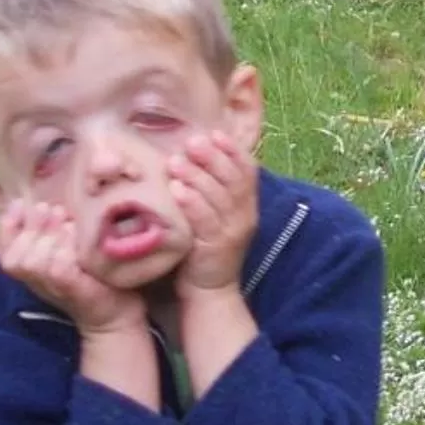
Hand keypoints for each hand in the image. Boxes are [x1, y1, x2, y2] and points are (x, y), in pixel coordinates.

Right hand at [0, 199, 143, 335]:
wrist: (115, 310)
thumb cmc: (92, 273)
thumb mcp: (68, 246)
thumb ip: (52, 228)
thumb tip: (43, 198)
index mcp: (31, 269)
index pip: (2, 251)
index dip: (5, 227)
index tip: (20, 204)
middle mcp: (35, 281)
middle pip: (12, 256)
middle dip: (31, 227)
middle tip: (53, 210)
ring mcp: (51, 288)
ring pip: (31, 262)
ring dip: (47, 238)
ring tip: (67, 223)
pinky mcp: (71, 290)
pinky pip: (56, 270)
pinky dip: (62, 253)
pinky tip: (76, 243)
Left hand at [167, 130, 258, 293]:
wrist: (211, 291)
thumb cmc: (207, 248)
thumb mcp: (217, 216)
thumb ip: (214, 191)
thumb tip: (198, 157)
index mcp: (248, 205)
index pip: (248, 170)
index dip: (232, 150)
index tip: (214, 133)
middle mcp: (245, 215)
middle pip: (233, 178)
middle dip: (212, 156)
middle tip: (191, 142)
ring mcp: (232, 231)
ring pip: (218, 196)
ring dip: (197, 175)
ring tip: (176, 161)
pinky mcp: (216, 247)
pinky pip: (205, 219)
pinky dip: (192, 202)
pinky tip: (176, 189)